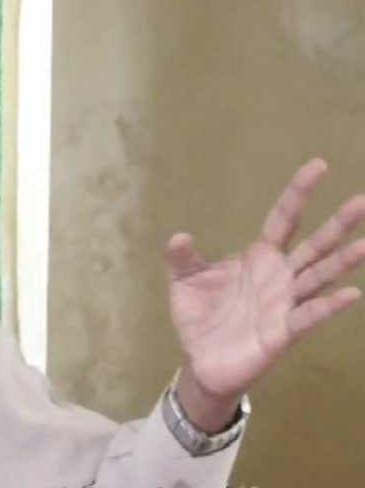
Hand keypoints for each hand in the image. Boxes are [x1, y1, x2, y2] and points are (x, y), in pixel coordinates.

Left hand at [164, 158, 364, 428]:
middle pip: (314, 245)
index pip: (284, 218)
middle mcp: (279, 276)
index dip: (298, 193)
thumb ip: (182, 258)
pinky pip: (309, 315)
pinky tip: (350, 293)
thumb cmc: (200, 317)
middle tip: (362, 201)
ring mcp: (285, 303)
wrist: (200, 361)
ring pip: (319, 276)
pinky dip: (329, 305)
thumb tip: (179, 236)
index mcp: (258, 257)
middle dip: (338, 224)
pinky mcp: (283, 332)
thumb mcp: (184, 281)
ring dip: (342, 261)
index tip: (319, 165)